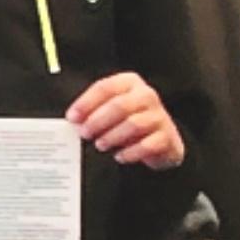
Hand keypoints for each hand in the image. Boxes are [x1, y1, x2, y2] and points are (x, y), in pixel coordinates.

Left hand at [69, 71, 184, 168]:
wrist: (161, 141)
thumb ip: (93, 112)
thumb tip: (74, 120)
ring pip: (133, 124)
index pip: (105, 87)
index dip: (86, 102)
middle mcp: (146, 95)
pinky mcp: (167, 137)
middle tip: (84, 133)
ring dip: (112, 136)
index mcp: (129, 83)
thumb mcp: (112, 111)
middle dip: (98, 121)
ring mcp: (159, 115)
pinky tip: (120, 156)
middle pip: (119, 105)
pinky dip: (130, 152)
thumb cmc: (129, 122)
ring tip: (100, 145)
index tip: (72, 117)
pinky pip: (147, 145)